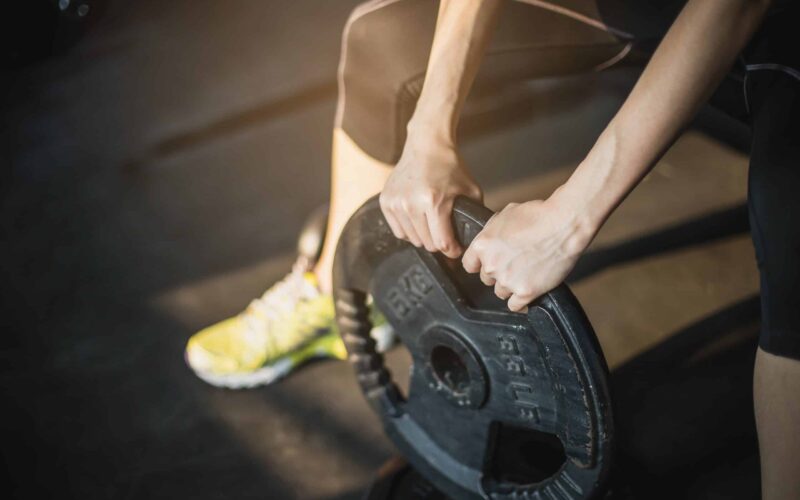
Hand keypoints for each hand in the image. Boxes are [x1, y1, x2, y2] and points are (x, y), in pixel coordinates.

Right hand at [380, 136, 481, 257]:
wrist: (426, 144)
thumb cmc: (450, 166)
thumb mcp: (471, 189)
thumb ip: (474, 214)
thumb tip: (474, 238)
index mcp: (434, 201)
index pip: (442, 243)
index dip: (452, 251)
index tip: (456, 249)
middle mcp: (411, 204)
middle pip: (427, 244)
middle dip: (439, 243)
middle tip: (445, 234)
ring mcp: (396, 203)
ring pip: (412, 240)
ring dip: (424, 237)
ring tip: (432, 225)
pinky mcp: (385, 202)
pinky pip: (398, 231)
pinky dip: (409, 231)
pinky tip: (418, 220)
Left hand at [461, 195, 594, 311]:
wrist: (564, 225)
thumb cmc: (538, 215)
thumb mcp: (505, 214)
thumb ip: (492, 232)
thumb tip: (489, 239)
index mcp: (482, 245)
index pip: (469, 265)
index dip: (480, 264)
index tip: (487, 264)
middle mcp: (491, 265)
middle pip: (486, 279)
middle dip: (498, 273)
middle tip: (514, 264)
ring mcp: (508, 280)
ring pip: (500, 293)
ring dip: (510, 286)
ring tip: (524, 275)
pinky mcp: (526, 292)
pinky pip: (515, 305)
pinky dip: (520, 301)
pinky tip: (526, 293)